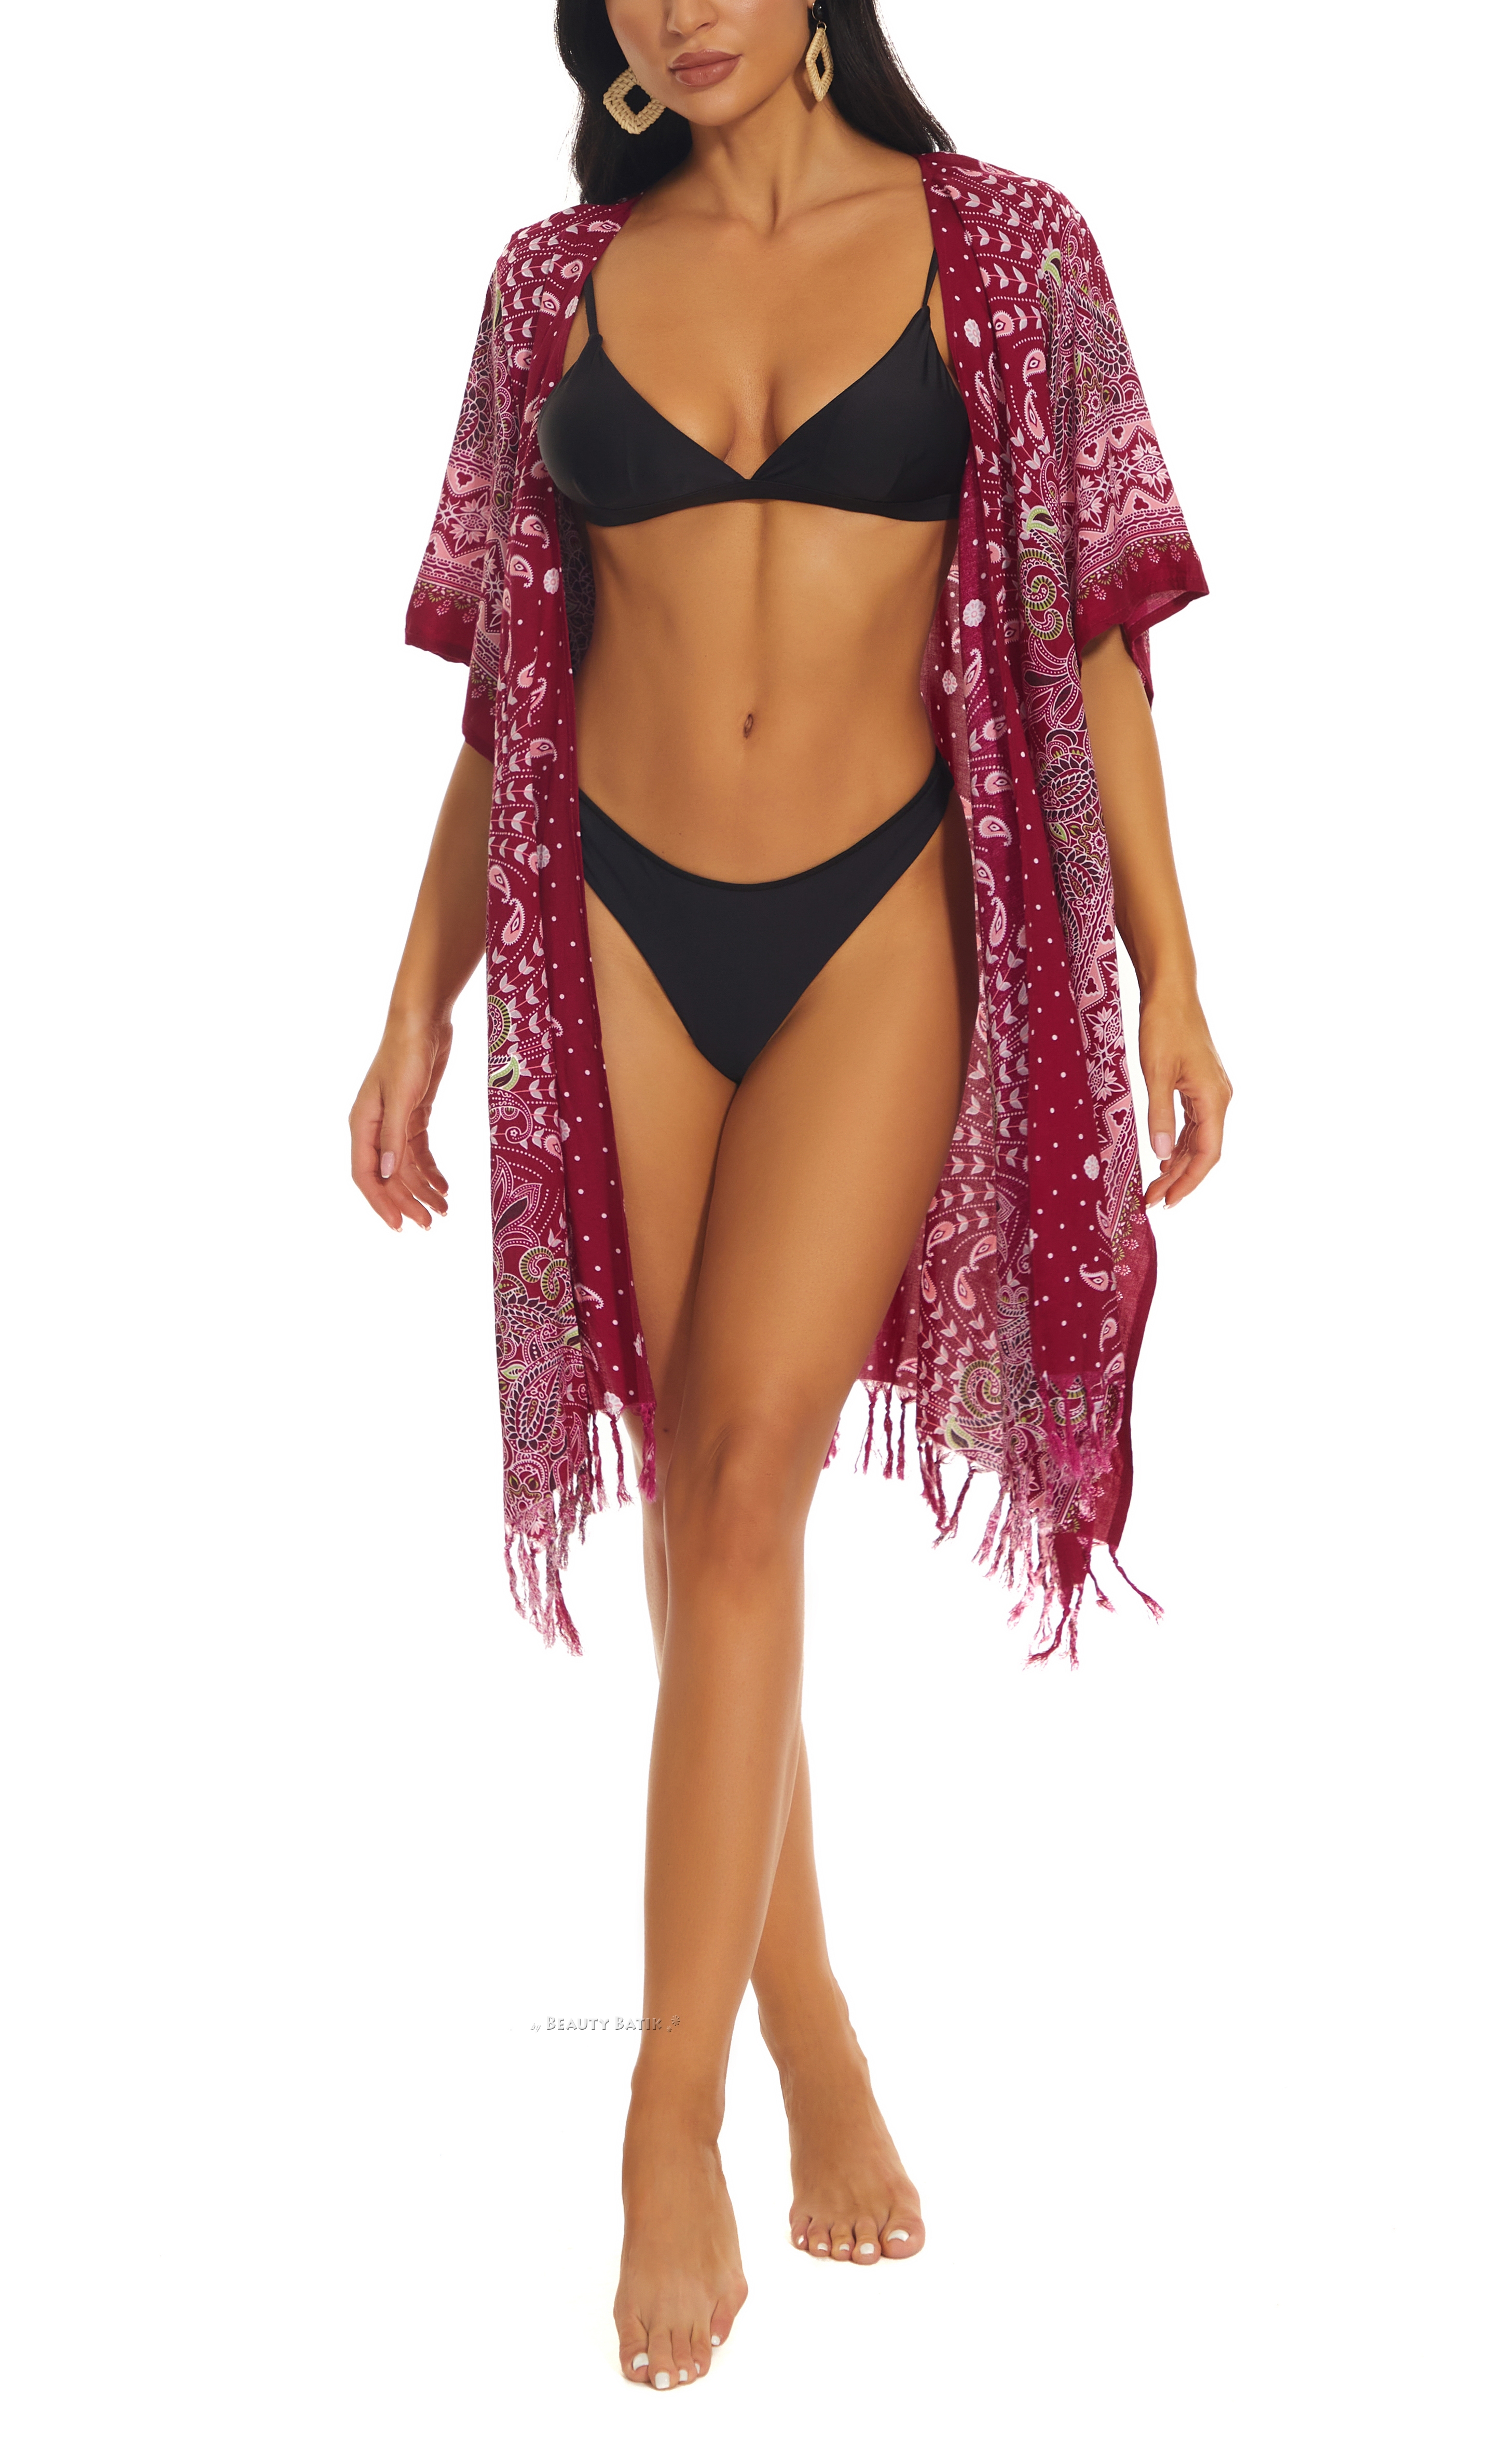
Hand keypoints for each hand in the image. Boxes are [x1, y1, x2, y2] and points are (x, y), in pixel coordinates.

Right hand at [349, 1016, 452, 1230]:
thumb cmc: (406, 1053)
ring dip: (423, 1188)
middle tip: (431, 1222)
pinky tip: (443, 1185)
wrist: (422, 1021)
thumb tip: (390, 1175)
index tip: (399, 1226)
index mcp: (363, 1124)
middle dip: (408, 1200)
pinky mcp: (413, 1115)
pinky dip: (430, 1169)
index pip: (367, 1174)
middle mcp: (375, 1127)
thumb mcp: (403, 1097)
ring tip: (444, 1209)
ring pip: (405, 1167)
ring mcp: (394, 1122)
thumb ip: (395, 1137)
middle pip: (388, 1175)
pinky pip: (418, 1152)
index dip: (381, 1202)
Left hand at [1138, 989, 1230, 1210]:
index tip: (1168, 1201)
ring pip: (1197, 1139)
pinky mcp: (1199, 1085)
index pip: (1206, 1153)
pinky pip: (1193, 1124)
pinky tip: (1163, 1155)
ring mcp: (1211, 1092)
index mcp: (1213, 1098)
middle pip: (1203, 1151)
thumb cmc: (1164, 1027)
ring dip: (1177, 1163)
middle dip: (1179, 1178)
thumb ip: (1159, 1115)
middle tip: (1153, 1199)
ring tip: (1154, 1184)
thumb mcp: (1156, 1073)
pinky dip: (1178, 1143)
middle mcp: (1219, 1098)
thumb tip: (1159, 1154)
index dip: (1188, 1181)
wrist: (1171, 993)